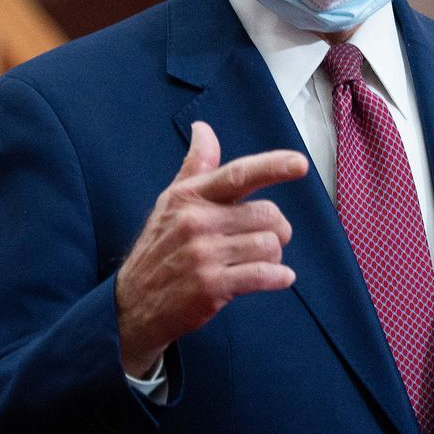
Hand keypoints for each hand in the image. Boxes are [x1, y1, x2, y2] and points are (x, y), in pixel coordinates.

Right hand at [115, 122, 308, 375]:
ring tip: (259, 262)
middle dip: (278, 229)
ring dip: (274, 256)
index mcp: (190, 196)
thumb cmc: (161, 248)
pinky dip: (279, 277)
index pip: (238, 174)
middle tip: (266, 240)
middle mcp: (195, 221)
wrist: (133, 305)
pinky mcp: (210, 286)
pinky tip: (278, 277)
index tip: (300, 163)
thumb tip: (204, 129)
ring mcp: (202, 254)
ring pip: (270, 245)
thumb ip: (196, 167)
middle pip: (268, 215)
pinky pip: (264, 274)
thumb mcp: (172, 204)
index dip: (272, 166)